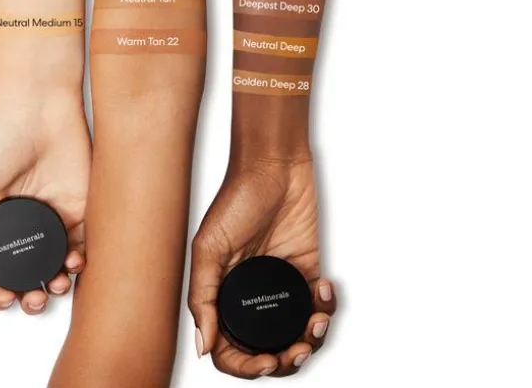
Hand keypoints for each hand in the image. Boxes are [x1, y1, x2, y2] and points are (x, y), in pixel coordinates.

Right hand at [0, 102, 89, 314]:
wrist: (37, 107)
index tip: (3, 298)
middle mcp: (26, 221)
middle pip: (29, 271)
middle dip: (30, 294)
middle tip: (32, 299)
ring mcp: (53, 215)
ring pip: (56, 264)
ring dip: (56, 282)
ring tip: (54, 284)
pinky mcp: (80, 206)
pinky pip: (84, 242)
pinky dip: (80, 260)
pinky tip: (73, 262)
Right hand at [189, 159, 337, 378]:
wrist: (274, 165)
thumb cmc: (237, 196)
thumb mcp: (209, 246)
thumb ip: (204, 296)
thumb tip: (204, 347)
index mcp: (223, 291)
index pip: (228, 346)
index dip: (244, 365)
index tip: (264, 363)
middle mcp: (251, 293)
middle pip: (266, 347)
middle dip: (283, 360)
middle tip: (292, 352)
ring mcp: (280, 284)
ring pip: (295, 334)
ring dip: (309, 341)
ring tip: (313, 326)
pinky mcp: (308, 271)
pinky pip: (319, 306)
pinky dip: (327, 309)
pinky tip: (323, 292)